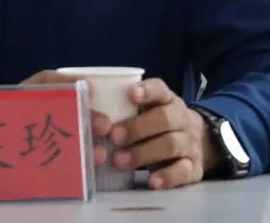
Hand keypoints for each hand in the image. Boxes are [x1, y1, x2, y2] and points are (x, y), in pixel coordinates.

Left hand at [20, 71, 216, 187]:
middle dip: (138, 127)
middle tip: (113, 136)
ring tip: (119, 160)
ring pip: (172, 144)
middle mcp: (180, 117)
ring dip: (144, 152)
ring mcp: (189, 142)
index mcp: (165, 99)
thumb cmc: (153, 122)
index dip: (146, 91)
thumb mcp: (142, 109)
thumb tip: (76, 96)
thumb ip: (118, 104)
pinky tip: (150, 180)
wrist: (194, 141)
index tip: (129, 94)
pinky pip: (184, 170)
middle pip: (165, 118)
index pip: (159, 88)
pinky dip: (167, 176)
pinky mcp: (194, 166)